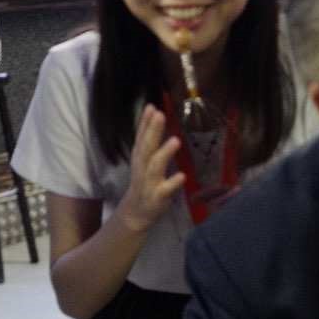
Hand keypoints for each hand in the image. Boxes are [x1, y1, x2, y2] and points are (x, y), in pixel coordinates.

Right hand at [118, 103, 185, 232]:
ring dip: (164, 153)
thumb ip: (148, 137)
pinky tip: (182, 175)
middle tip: (160, 115)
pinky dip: (173, 182)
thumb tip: (153, 110)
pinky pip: (166, 189)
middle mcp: (142, 167)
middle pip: (146, 148)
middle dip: (152, 131)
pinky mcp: (158, 197)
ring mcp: (149, 182)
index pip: (141, 137)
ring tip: (175, 140)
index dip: (145, 122)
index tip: (152, 106)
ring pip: (155, 167)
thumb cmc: (144, 180)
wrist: (136, 212)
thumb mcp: (143, 158)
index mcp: (139, 157)